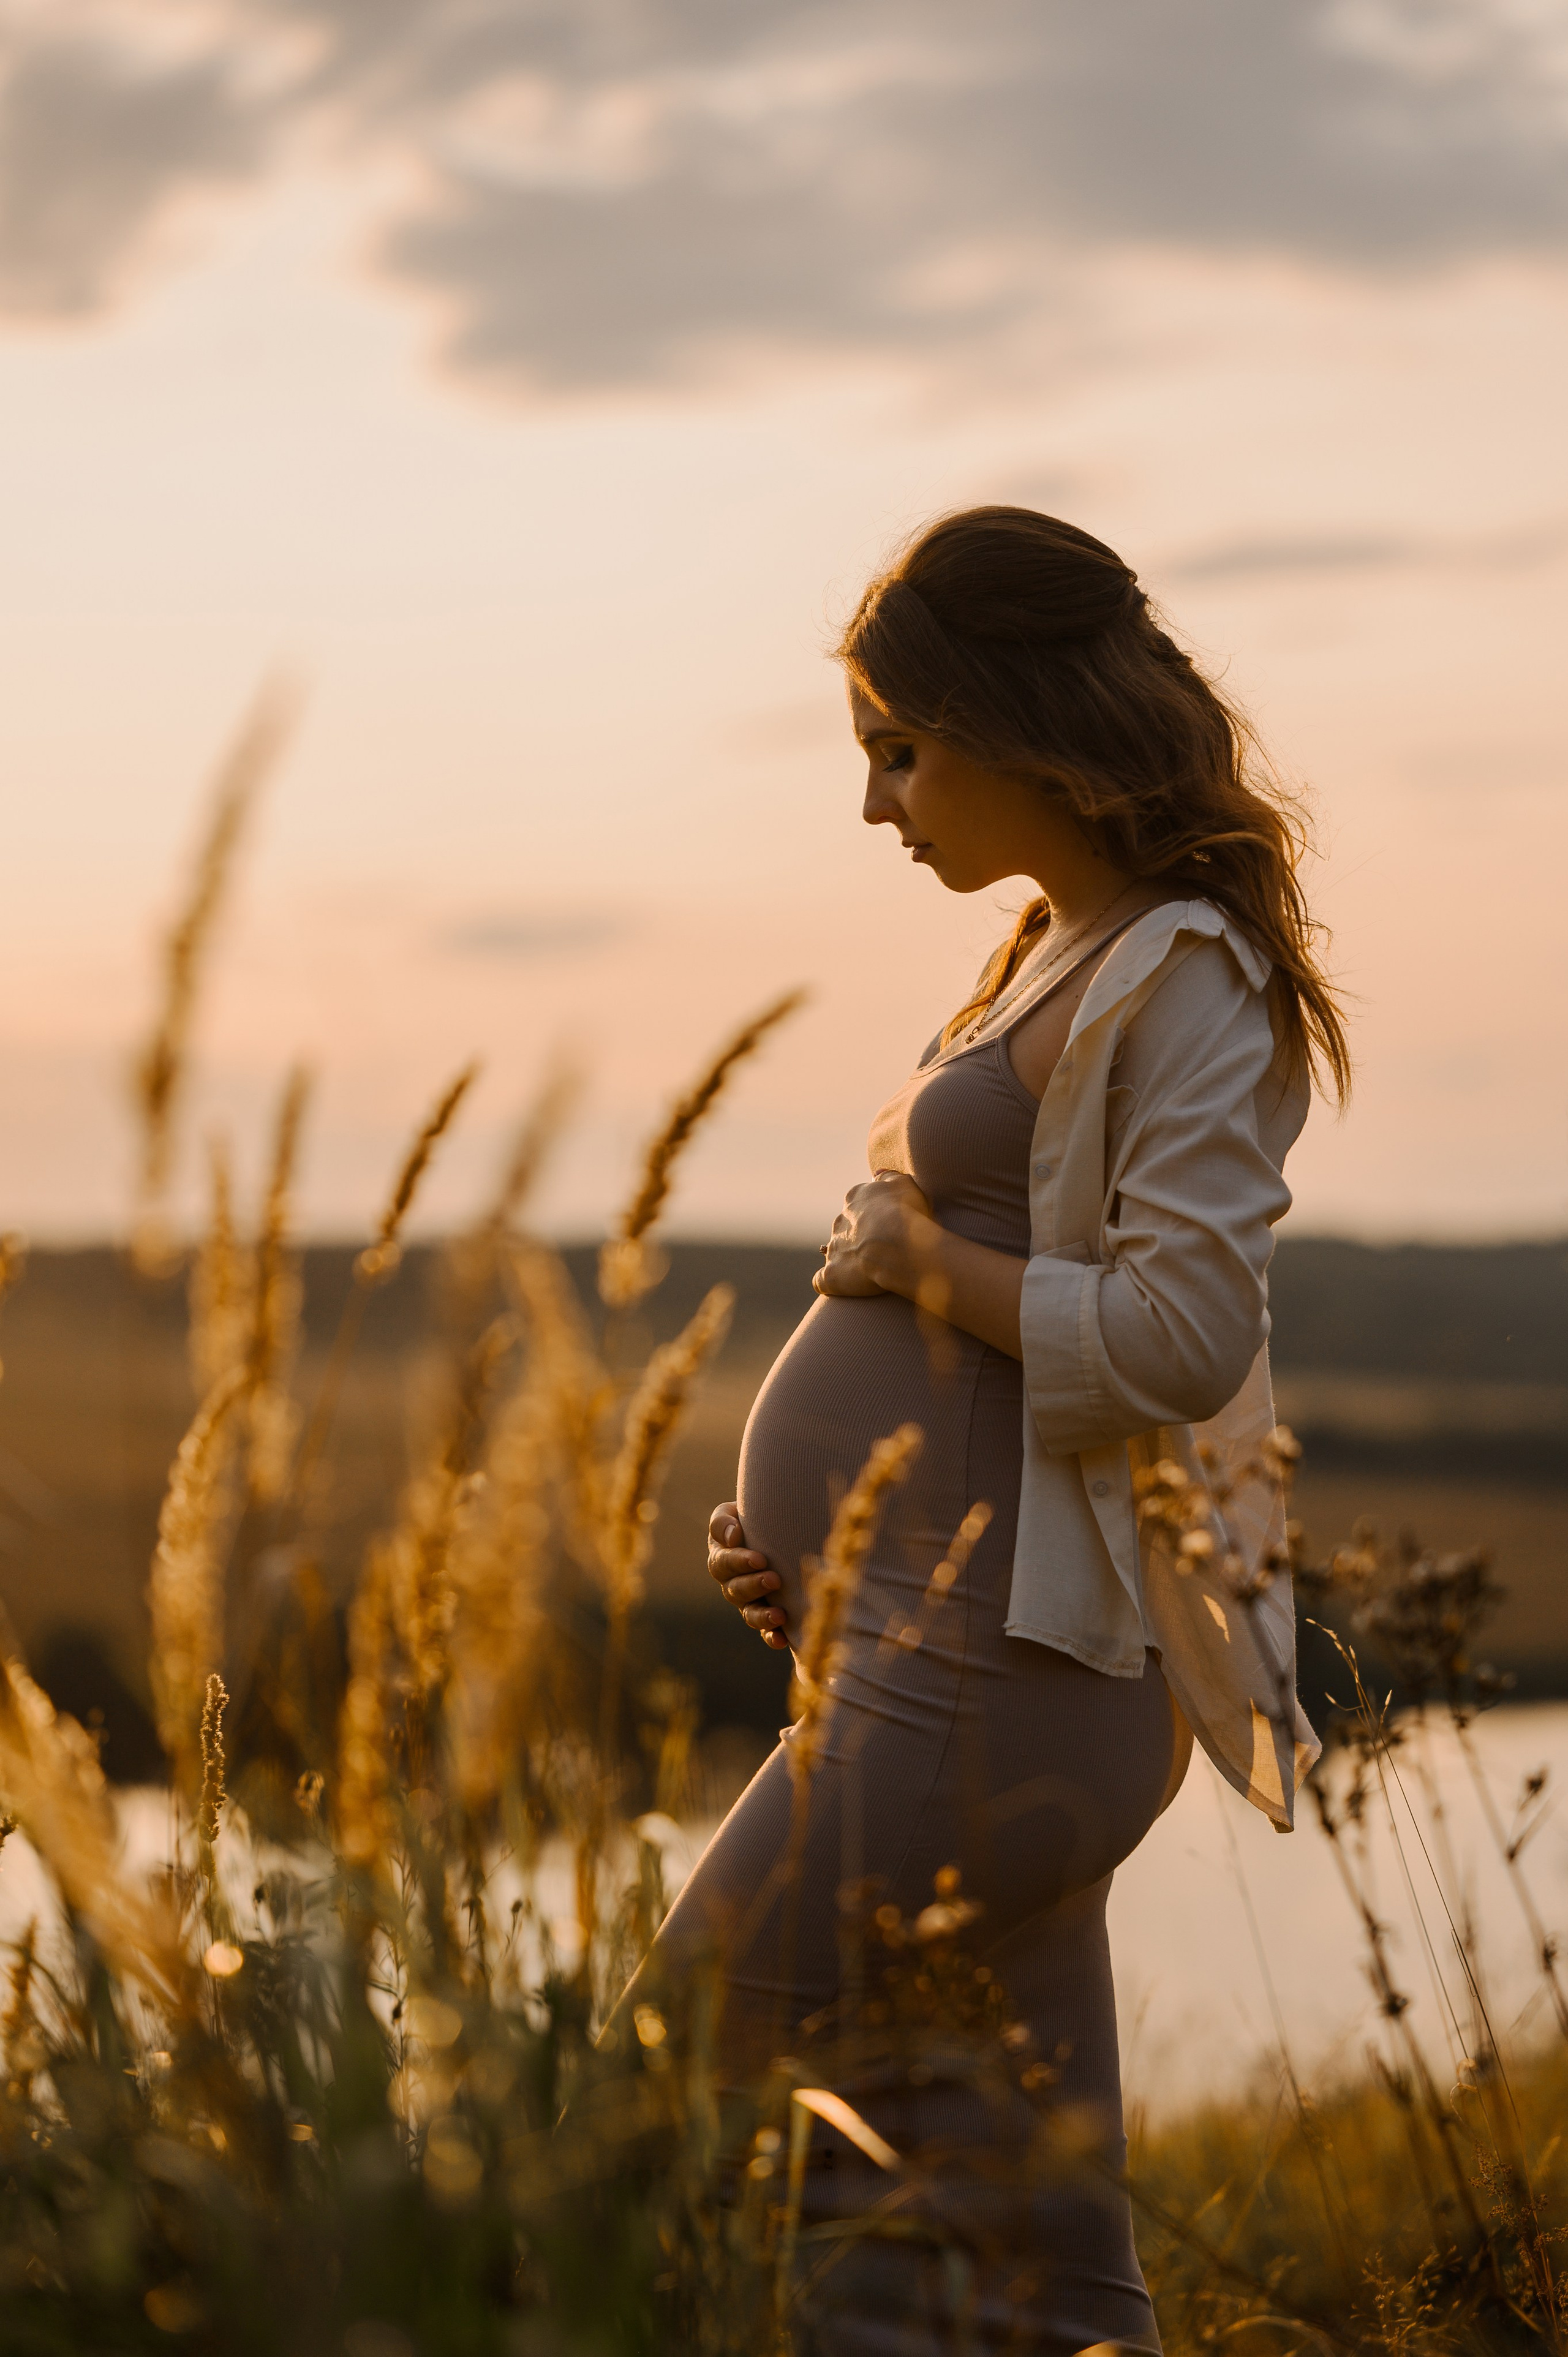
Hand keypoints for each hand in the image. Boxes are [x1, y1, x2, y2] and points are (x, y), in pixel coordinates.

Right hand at [707, 1500, 788, 1649]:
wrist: (778, 1528)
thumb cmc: (752, 1517)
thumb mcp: (733, 1512)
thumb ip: (723, 1521)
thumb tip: (732, 1537)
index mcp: (722, 1558)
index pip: (723, 1563)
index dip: (739, 1562)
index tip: (760, 1559)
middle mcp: (732, 1584)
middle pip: (735, 1590)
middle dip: (754, 1586)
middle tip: (774, 1579)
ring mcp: (750, 1602)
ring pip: (749, 1614)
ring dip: (762, 1616)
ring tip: (779, 1614)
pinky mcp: (767, 1617)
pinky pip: (766, 1632)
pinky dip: (772, 1637)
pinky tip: (782, 1639)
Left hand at [813, 1171, 934, 1299]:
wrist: (899, 1244)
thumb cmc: (908, 1213)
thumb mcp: (904, 1184)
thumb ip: (889, 1177)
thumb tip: (878, 1174)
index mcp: (855, 1199)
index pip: (859, 1204)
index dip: (875, 1216)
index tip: (890, 1224)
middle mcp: (839, 1222)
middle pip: (846, 1228)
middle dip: (860, 1238)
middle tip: (883, 1249)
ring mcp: (834, 1249)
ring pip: (835, 1252)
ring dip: (847, 1259)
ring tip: (869, 1270)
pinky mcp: (832, 1275)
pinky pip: (822, 1280)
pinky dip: (829, 1282)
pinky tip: (840, 1285)